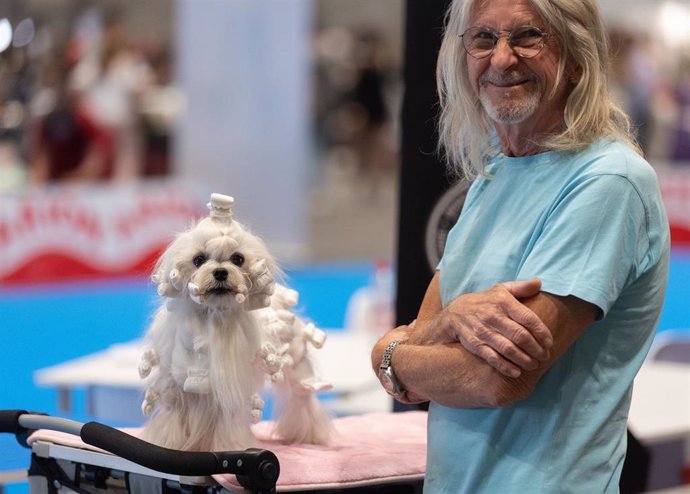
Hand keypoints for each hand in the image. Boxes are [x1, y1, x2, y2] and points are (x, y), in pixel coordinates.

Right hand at [435, 278, 551, 377]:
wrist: (454, 314)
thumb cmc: (483, 302)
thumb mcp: (500, 290)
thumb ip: (521, 287)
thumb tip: (539, 282)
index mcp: (502, 301)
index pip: (528, 319)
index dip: (542, 333)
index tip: (549, 343)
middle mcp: (492, 316)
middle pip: (521, 336)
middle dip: (536, 349)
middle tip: (544, 356)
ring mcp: (483, 331)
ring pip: (509, 349)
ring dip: (524, 360)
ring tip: (533, 365)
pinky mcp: (475, 343)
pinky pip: (493, 358)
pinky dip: (506, 367)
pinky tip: (516, 372)